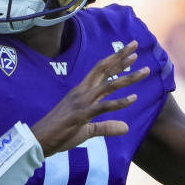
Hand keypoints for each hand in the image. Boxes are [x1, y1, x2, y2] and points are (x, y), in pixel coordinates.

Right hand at [31, 40, 150, 155]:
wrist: (39, 140)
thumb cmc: (60, 133)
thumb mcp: (87, 130)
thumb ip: (107, 127)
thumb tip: (126, 127)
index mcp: (81, 91)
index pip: (101, 71)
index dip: (115, 60)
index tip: (130, 52)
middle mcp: (82, 92)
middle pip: (104, 69)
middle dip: (121, 57)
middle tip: (136, 44)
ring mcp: (82, 102)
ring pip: (109, 85)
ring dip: (128, 77)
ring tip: (145, 70)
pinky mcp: (82, 115)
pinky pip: (104, 107)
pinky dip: (119, 102)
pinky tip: (134, 98)